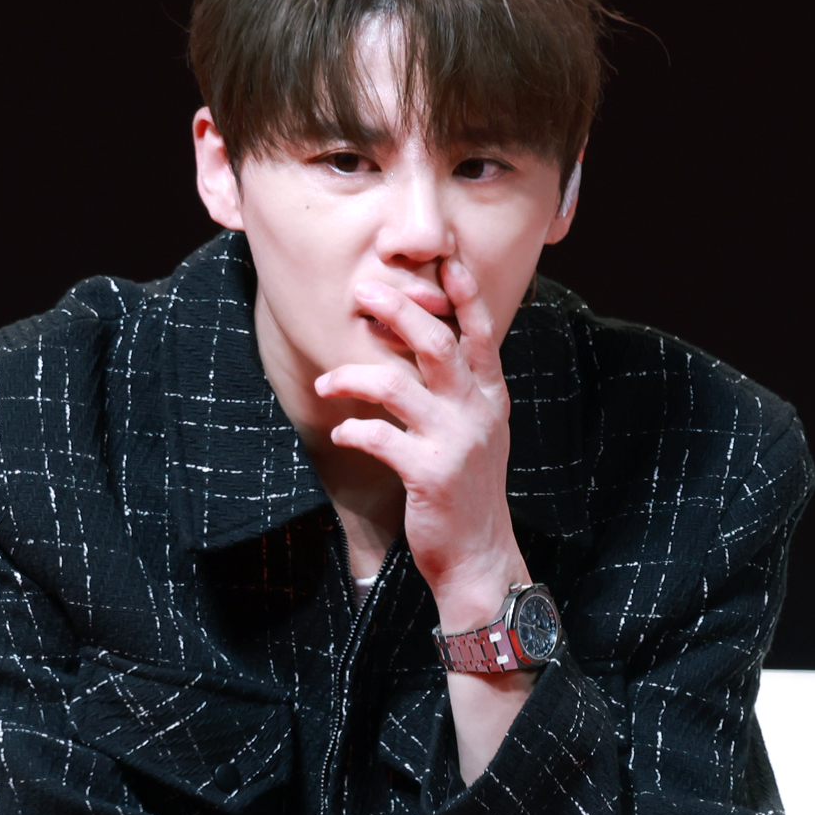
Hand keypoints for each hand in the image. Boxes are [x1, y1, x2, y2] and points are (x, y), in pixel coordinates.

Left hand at [314, 259, 526, 629]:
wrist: (479, 555)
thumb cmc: (467, 491)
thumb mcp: (478, 433)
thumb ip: (459, 391)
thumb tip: (424, 343)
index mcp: (489, 398)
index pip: (479, 333)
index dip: (463, 294)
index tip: (444, 258)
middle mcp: (477, 412)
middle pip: (437, 343)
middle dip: (398, 310)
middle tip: (362, 292)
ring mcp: (455, 442)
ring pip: (397, 386)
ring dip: (353, 376)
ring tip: (325, 382)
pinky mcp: (430, 474)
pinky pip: (380, 438)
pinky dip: (353, 429)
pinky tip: (341, 431)